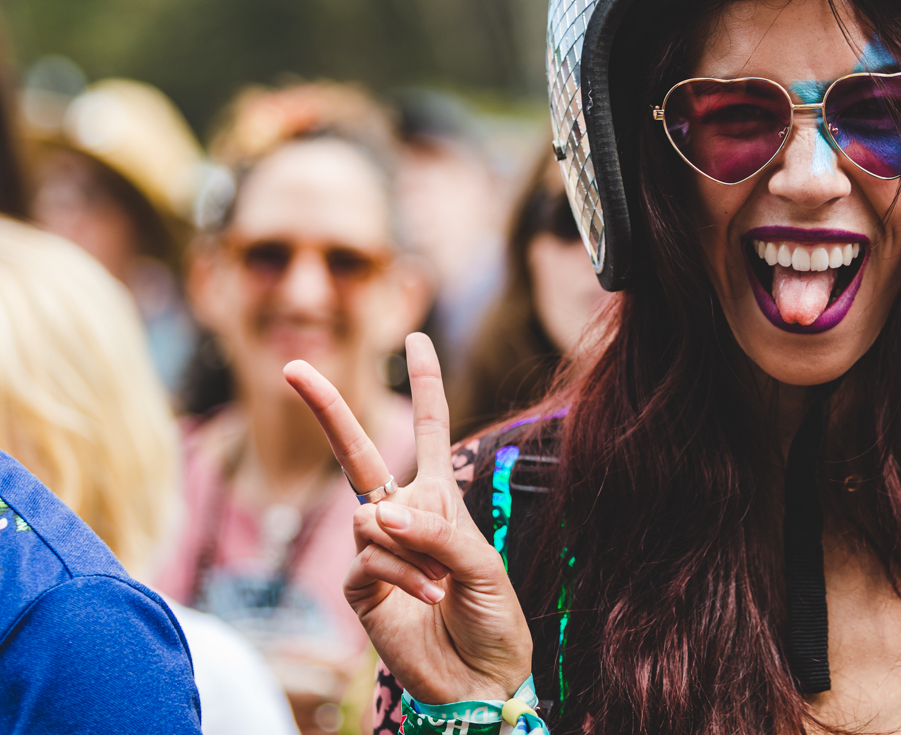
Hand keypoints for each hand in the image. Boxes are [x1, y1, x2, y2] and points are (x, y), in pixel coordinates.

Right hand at [284, 332, 532, 703]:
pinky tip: (429, 595)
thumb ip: (438, 531)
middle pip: (359, 454)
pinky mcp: (360, 590)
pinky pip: (369, 558)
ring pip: (370, 515)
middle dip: (328, 409)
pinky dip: (403, 572)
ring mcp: (376, 551)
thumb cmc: (493, 617)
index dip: (425, 384)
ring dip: (411, 546)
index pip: (430, 429)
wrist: (482, 678)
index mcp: (441, 498)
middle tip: (293, 367)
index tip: (418, 336)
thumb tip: (379, 511)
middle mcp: (403, 516)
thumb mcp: (484, 563)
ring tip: (441, 582)